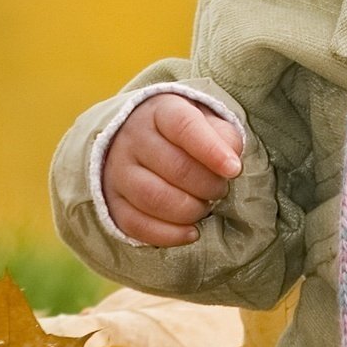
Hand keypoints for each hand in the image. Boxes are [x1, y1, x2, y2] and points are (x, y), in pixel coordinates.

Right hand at [103, 94, 243, 246]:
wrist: (140, 141)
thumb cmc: (185, 135)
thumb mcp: (208, 123)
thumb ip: (225, 138)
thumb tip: (231, 165)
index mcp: (160, 112)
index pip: (184, 126)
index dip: (212, 150)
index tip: (234, 170)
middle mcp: (133, 138)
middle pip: (175, 167)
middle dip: (208, 186)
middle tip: (220, 190)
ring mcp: (118, 170)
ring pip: (154, 198)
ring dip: (190, 210)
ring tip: (204, 208)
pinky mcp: (112, 201)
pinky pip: (137, 224)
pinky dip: (169, 235)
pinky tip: (191, 232)